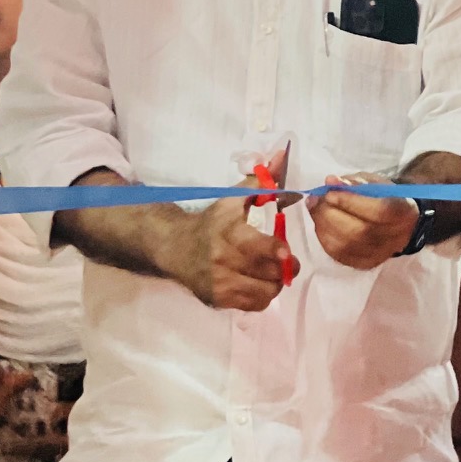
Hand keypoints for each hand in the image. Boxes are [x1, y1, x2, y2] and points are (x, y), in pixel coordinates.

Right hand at [169, 193, 299, 310]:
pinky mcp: (219, 299)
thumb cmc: (211, 221)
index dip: (278, 251)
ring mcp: (221, 283)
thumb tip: (282, 156)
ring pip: (266, 292)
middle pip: (270, 273)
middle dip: (284, 267)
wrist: (175, 247)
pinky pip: (254, 305)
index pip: (259, 248)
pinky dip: (262, 296)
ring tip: (271, 273)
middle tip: (285, 260)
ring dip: (275, 283)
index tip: (285, 252)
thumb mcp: (233, 198)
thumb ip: (262, 181)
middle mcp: (224, 260)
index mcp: (229, 233)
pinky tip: (257, 283)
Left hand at [308, 177, 417, 269]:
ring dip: (323, 225)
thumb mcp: (373, 183)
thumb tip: (331, 181)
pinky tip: (321, 223)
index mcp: (402, 211)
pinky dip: (324, 237)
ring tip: (316, 208)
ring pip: (344, 245)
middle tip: (316, 199)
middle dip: (330, 214)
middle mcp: (394, 238)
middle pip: (358, 232)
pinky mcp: (364, 264)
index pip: (377, 211)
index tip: (329, 193)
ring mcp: (378, 255)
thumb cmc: (383, 198)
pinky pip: (338, 254)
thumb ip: (353, 182)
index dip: (350, 202)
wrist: (397, 224)